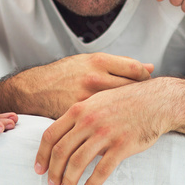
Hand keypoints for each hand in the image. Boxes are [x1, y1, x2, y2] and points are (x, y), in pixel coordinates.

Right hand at [13, 53, 154, 119]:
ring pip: (120, 107)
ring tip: (132, 113)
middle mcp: (95, 78)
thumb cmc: (66, 73)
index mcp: (99, 62)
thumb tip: (149, 67)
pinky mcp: (81, 116)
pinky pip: (104, 121)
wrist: (36, 89)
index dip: (145, 78)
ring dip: (129, 111)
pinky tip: (117, 124)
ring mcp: (88, 98)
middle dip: (140, 96)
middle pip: (131, 88)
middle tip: (143, 102)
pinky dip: (113, 123)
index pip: (135, 69)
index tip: (147, 83)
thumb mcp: (90, 60)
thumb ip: (120, 63)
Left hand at [34, 79, 170, 184]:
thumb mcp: (98, 100)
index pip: (51, 135)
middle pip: (61, 152)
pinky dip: (92, 183)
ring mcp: (105, 133)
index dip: (42, 155)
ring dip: (69, 180)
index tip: (40, 169)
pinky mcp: (122, 145)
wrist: (156, 101)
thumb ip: (79, 115)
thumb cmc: (126, 100)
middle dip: (54, 173)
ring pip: (78, 162)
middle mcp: (89, 121)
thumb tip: (64, 136)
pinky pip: (102, 170)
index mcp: (80, 109)